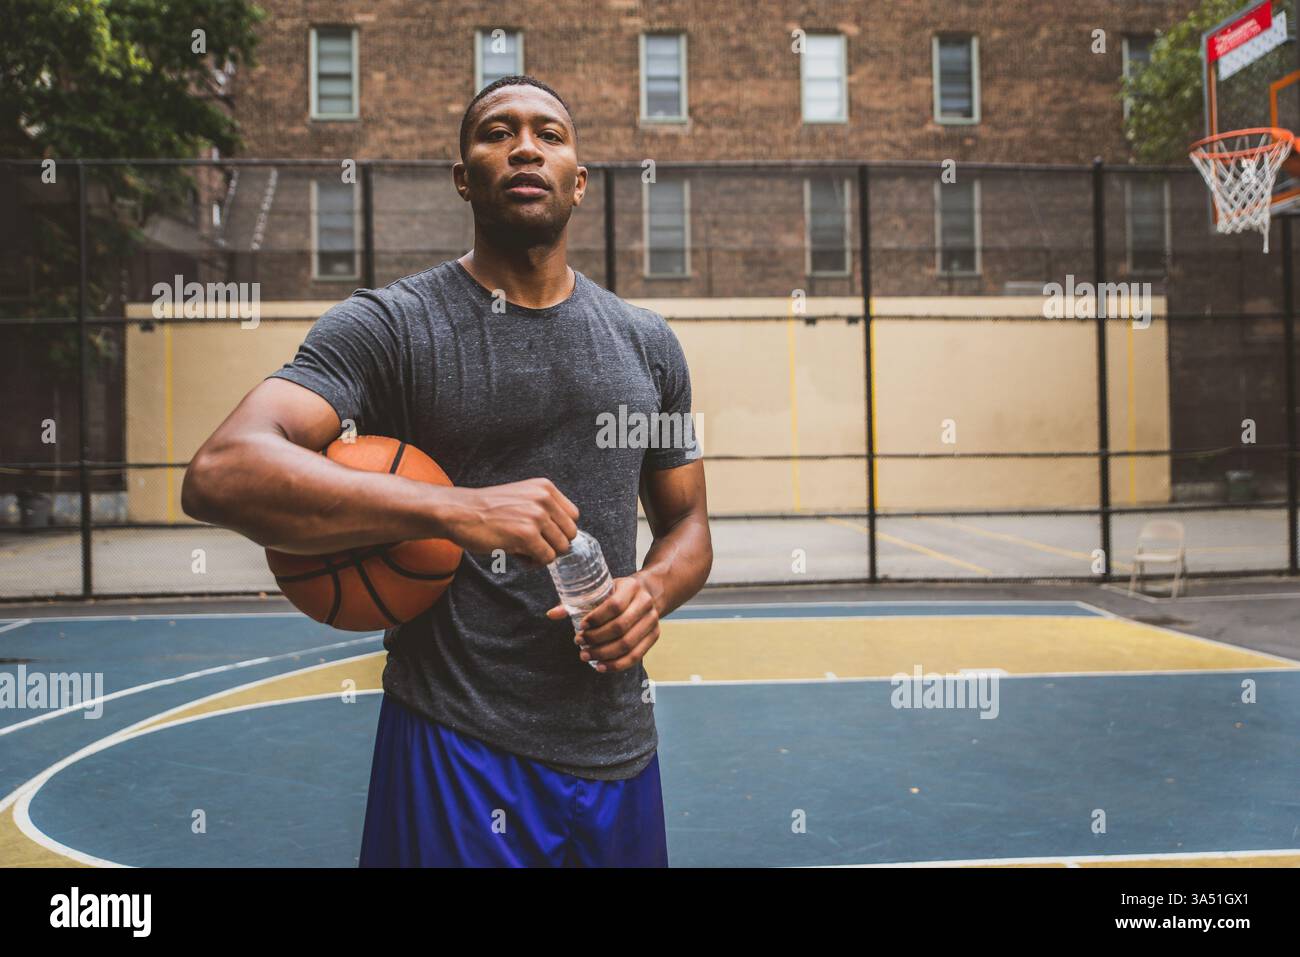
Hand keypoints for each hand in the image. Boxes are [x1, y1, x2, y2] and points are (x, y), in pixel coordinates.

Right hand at [441, 478, 578, 565]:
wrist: (458, 512)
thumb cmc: (487, 509)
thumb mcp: (522, 496)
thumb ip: (544, 508)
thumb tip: (565, 536)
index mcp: (545, 488)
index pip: (573, 516)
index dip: (559, 530)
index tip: (543, 535)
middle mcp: (544, 499)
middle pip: (570, 534)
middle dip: (553, 544)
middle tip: (532, 546)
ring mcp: (536, 516)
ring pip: (561, 548)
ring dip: (543, 555)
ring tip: (524, 550)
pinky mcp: (526, 535)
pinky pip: (546, 558)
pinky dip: (534, 563)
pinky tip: (518, 556)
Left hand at [544, 573, 661, 672]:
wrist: (649, 593)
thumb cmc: (618, 592)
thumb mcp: (602, 590)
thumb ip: (576, 602)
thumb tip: (551, 614)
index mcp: (632, 587)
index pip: (614, 605)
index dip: (596, 618)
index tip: (581, 626)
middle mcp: (645, 603)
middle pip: (620, 627)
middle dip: (596, 639)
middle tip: (579, 643)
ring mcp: (652, 621)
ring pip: (627, 644)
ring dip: (604, 654)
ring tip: (586, 656)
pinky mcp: (654, 636)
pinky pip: (636, 656)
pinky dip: (617, 664)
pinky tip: (601, 666)